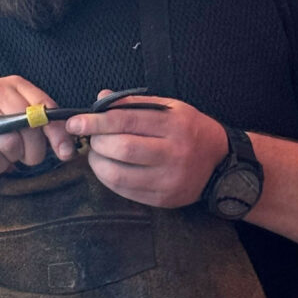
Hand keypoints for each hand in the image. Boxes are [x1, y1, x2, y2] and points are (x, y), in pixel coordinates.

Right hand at [0, 76, 76, 173]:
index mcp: (11, 84)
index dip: (58, 132)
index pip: (45, 107)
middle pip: (31, 129)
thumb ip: (36, 120)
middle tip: (23, 156)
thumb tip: (66, 142)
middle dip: (33, 152)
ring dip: (11, 159)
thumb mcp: (8, 111)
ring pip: (13, 146)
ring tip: (2, 153)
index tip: (66, 151)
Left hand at [65, 91, 226, 206]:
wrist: (221, 164)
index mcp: (175, 124)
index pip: (126, 121)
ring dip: (98, 163)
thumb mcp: (170, 108)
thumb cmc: (191, 130)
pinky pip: (125, 191)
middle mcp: (174, 152)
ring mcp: (168, 179)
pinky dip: (108, 179)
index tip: (76, 121)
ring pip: (120, 174)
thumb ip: (134, 103)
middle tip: (90, 137)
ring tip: (96, 153)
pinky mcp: (163, 199)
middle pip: (122, 148)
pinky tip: (107, 168)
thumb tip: (100, 98)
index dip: (96, 121)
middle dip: (97, 142)